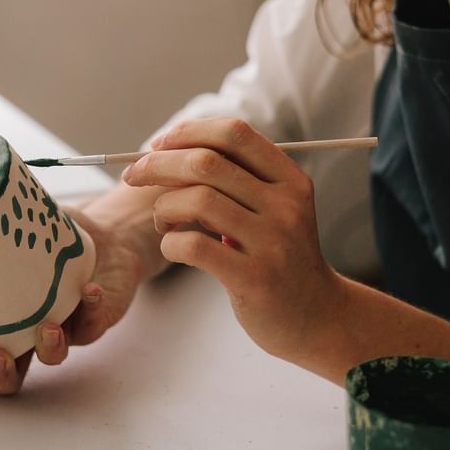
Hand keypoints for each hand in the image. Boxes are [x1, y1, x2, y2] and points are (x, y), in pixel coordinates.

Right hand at [0, 206, 144, 393]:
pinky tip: (89, 290)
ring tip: (49, 327)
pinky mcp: (95, 320)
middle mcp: (26, 332)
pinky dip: (91, 311)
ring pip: (51, 358)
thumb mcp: (14, 226)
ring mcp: (61, 329)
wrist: (106, 237)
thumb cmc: (48, 237)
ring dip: (49, 349)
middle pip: (7, 375)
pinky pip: (92, 324)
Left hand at [121, 117, 344, 361]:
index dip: (188, 133)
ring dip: (163, 206)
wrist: (314, 316)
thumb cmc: (279, 257)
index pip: (234, 133)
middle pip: (207, 162)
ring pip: (198, 199)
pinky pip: (195, 246)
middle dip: (158, 165)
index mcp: (290, 180)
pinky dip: (171, 243)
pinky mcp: (254, 278)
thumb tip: (168, 150)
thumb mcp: (274, 210)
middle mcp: (286, 205)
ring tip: (162, 221)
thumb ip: (236, 180)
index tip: (159, 145)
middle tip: (134, 177)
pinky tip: (174, 247)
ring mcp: (272, 242)